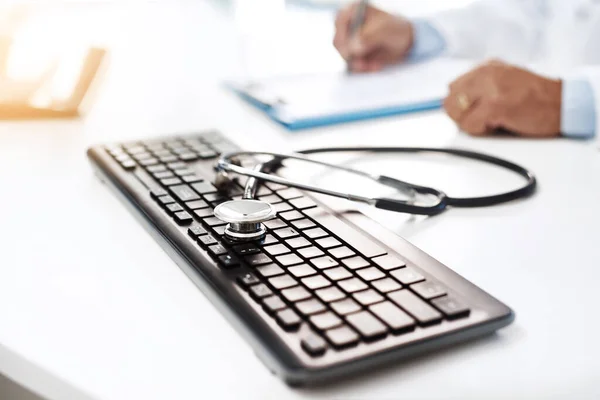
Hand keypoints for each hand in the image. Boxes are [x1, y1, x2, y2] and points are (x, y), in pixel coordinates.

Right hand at [333, 3, 413, 72]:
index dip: (343, 37)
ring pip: (344, 56)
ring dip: (358, 64)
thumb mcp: (385, 30)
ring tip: (374, 65)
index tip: (351, 51)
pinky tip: (374, 66)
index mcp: (354, 10)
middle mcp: (349, 25)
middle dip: (351, 55)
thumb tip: (353, 48)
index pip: (339, 22)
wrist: (407, 42)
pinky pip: (351, 65)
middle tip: (363, 63)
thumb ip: (368, 36)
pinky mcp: (354, 54)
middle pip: (339, 42)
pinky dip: (362, 69)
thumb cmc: (397, 29)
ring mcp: (351, 40)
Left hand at [444, 60, 561, 137]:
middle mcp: (486, 74)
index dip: (459, 106)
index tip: (473, 111)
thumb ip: (480, 87)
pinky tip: (500, 125)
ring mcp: (490, 89)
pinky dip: (481, 131)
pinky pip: (470, 125)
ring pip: (457, 114)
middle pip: (450, 101)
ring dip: (472, 123)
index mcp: (486, 67)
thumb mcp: (504, 81)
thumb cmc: (535, 98)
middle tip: (483, 119)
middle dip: (462, 116)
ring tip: (494, 120)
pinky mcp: (495, 106)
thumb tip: (452, 102)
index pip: (452, 88)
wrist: (562, 104)